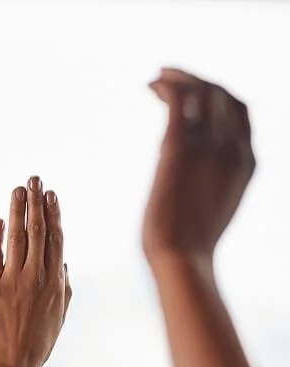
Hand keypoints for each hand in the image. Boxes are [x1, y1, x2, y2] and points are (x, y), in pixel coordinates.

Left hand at [0, 177, 70, 366]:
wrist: (13, 365)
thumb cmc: (37, 343)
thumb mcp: (59, 315)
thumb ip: (63, 286)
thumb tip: (64, 263)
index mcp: (56, 282)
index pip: (55, 239)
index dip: (53, 214)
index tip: (51, 194)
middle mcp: (37, 277)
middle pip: (38, 232)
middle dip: (36, 203)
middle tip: (34, 179)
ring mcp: (14, 281)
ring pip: (18, 238)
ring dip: (18, 211)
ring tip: (17, 190)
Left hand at [142, 68, 254, 272]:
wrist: (182, 259)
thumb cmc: (191, 244)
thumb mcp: (215, 205)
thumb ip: (214, 183)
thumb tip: (195, 180)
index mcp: (246, 161)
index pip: (240, 110)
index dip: (219, 94)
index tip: (196, 90)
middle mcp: (232, 147)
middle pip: (221, 94)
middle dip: (197, 79)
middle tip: (170, 76)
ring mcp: (207, 146)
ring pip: (201, 91)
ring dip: (179, 77)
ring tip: (157, 77)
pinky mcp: (178, 149)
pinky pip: (177, 101)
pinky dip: (166, 86)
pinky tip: (151, 85)